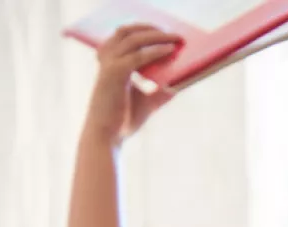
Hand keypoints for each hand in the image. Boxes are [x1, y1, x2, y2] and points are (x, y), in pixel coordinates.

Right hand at [84, 24, 180, 144]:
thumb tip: (180, 83)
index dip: (143, 31)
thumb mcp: (147, 103)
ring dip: (156, 36)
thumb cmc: (122, 121)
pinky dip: (156, 51)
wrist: (106, 137)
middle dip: (150, 28)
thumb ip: (160, 92)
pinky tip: (170, 51)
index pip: (123, 38)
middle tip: (172, 33)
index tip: (164, 32)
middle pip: (127, 32)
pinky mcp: (114, 74)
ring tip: (175, 38)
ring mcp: (109, 66)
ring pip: (133, 39)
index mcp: (110, 65)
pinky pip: (138, 56)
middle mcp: (107, 61)